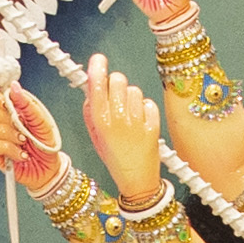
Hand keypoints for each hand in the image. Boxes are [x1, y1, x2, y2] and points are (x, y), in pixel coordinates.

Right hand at [0, 82, 60, 187]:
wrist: (49, 169)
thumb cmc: (46, 144)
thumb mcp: (42, 121)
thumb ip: (27, 104)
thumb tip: (14, 86)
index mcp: (10, 108)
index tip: (7, 105)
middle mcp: (0, 120)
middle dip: (6, 119)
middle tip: (21, 127)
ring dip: (9, 135)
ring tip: (23, 142)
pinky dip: (8, 149)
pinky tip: (19, 153)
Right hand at [84, 58, 164, 205]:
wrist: (137, 181)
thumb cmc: (114, 157)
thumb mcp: (95, 136)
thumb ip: (90, 111)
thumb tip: (92, 87)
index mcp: (100, 120)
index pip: (97, 82)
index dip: (97, 66)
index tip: (99, 60)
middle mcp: (117, 119)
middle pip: (117, 80)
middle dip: (116, 83)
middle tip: (117, 96)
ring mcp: (137, 122)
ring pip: (134, 90)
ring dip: (132, 97)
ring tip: (130, 114)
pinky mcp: (153, 126)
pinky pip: (149, 103)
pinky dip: (146, 109)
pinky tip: (142, 121)